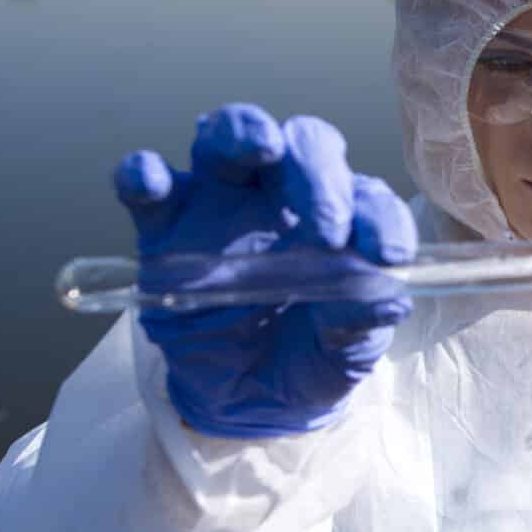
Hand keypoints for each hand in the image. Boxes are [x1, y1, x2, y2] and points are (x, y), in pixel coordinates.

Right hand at [114, 103, 417, 438]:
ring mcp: (217, 206)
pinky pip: (145, 188)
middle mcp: (280, 195)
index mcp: (339, 214)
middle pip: (301, 144)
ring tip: (261, 145)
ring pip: (224, 139)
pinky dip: (142, 174)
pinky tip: (150, 181)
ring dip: (241, 130)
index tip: (388, 256)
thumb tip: (386, 294)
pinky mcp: (164, 231)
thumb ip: (360, 318)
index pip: (364, 194)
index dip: (380, 218)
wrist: (250, 400)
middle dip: (318, 173)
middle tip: (327, 230)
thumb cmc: (311, 353)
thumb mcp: (347, 348)